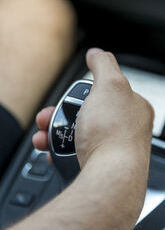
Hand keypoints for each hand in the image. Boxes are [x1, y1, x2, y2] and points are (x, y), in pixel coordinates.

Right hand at [33, 48, 153, 168]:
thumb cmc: (113, 133)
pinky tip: (52, 151)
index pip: (105, 93)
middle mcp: (125, 128)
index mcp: (133, 108)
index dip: (82, 94)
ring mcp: (112, 148)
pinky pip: (76, 153)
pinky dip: (61, 150)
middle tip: (47, 118)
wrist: (109, 176)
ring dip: (55, 133)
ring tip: (43, 135)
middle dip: (61, 115)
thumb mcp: (110, 85)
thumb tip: (96, 53)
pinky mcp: (99, 164)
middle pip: (87, 115)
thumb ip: (103, 64)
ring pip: (78, 134)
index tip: (68, 99)